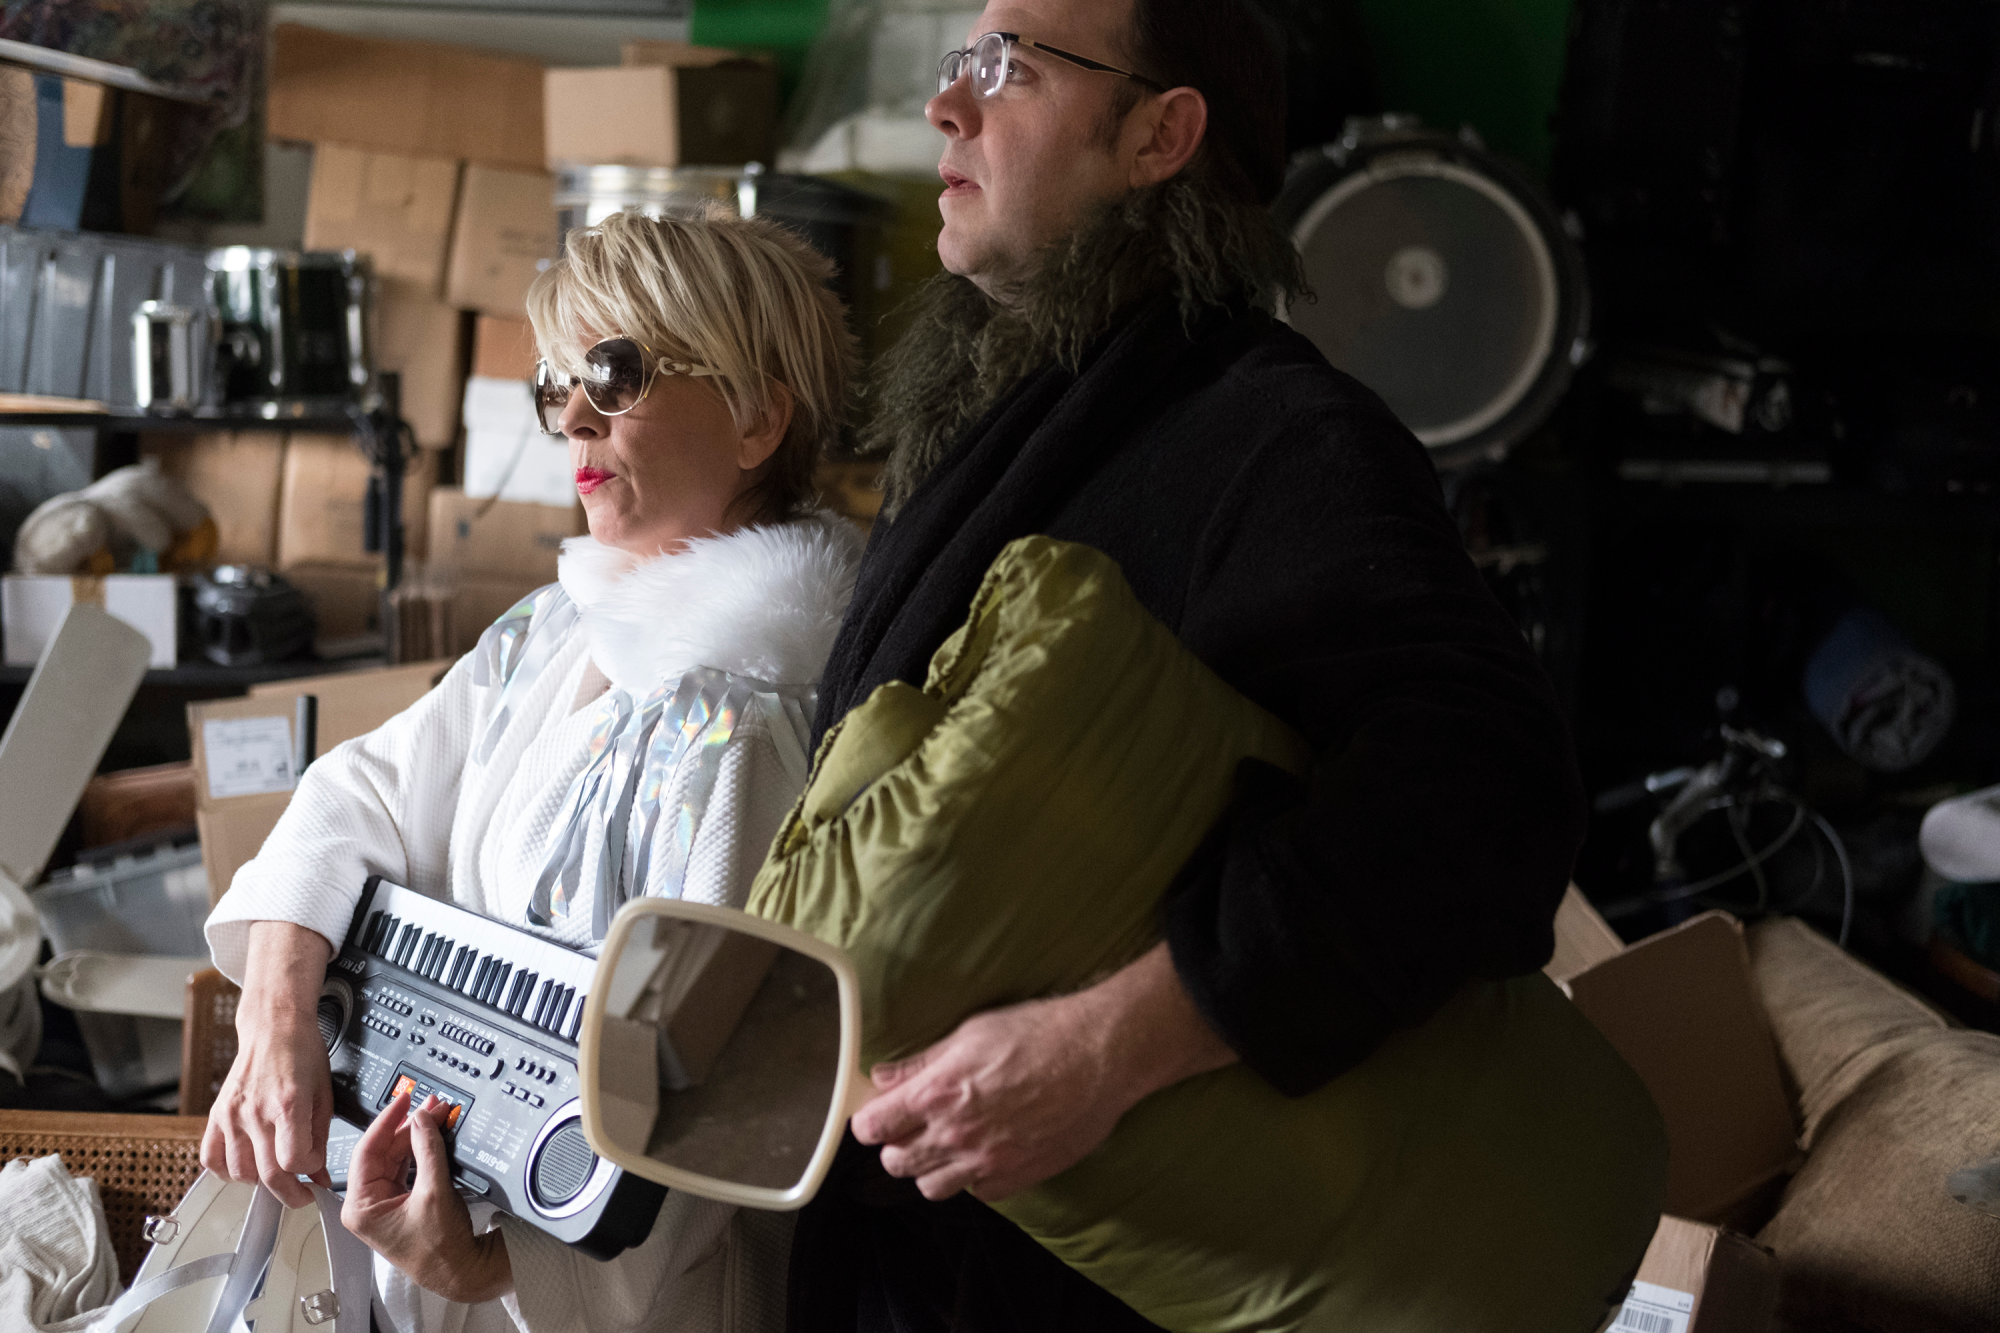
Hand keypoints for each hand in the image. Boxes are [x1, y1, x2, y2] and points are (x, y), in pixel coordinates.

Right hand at [203, 921, 334, 1207]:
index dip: (309, 1171)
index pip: (294, 1162)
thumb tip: (320, 1174)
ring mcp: (232, 1115)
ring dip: (260, 1181)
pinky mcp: (216, 1114)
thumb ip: (321, 1138)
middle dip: (289, 1192)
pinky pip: (211, 1159)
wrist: (275, 1027)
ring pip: (240, 1173)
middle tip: (301, 1192)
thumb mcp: (324, 1095)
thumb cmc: (303, 1054)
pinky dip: (227, 1170)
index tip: (316, 1169)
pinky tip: (246, 1163)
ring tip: (275, 1169)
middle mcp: (256, 1113)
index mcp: (288, 1105)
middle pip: (268, 1175)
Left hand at [342, 1092, 512, 1304]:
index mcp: (360, 1206)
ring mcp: (383, 1203)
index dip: (387, 1121)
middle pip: (383, 1152)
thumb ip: (427, 1150)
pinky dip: (421, 1151)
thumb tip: (422, 1118)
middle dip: (408, 1127)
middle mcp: (366, 1204)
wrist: (460, 1270)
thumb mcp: (433, 1192)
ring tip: (437, 1115)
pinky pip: (407, 1167)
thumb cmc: (440, 1247)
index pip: (367, 1151)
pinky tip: (433, 1136)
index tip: (403, 1099)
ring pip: (396, 1157)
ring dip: (417, 1137)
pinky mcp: (400, 1201)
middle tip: (432, 1106)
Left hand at [851, 942, 1236, 1201]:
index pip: (873, 1127)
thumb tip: (884, 1077)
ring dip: (930, 1168)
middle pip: (896, 1163)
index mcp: (937, 1094)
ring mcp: (986, 1162)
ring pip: (930, 1187)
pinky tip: (985, 1152)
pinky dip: (973, 1178)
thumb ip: (922, 1062)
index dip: (869, 1121)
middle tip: (911, 1126)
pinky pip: (977, 1193)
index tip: (875, 1115)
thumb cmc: (1040, 1033)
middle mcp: (955, 1135)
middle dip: (896, 1144)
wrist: (1100, 1055)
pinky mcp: (1017, 1177)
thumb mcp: (971, 1032)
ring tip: (945, 1144)